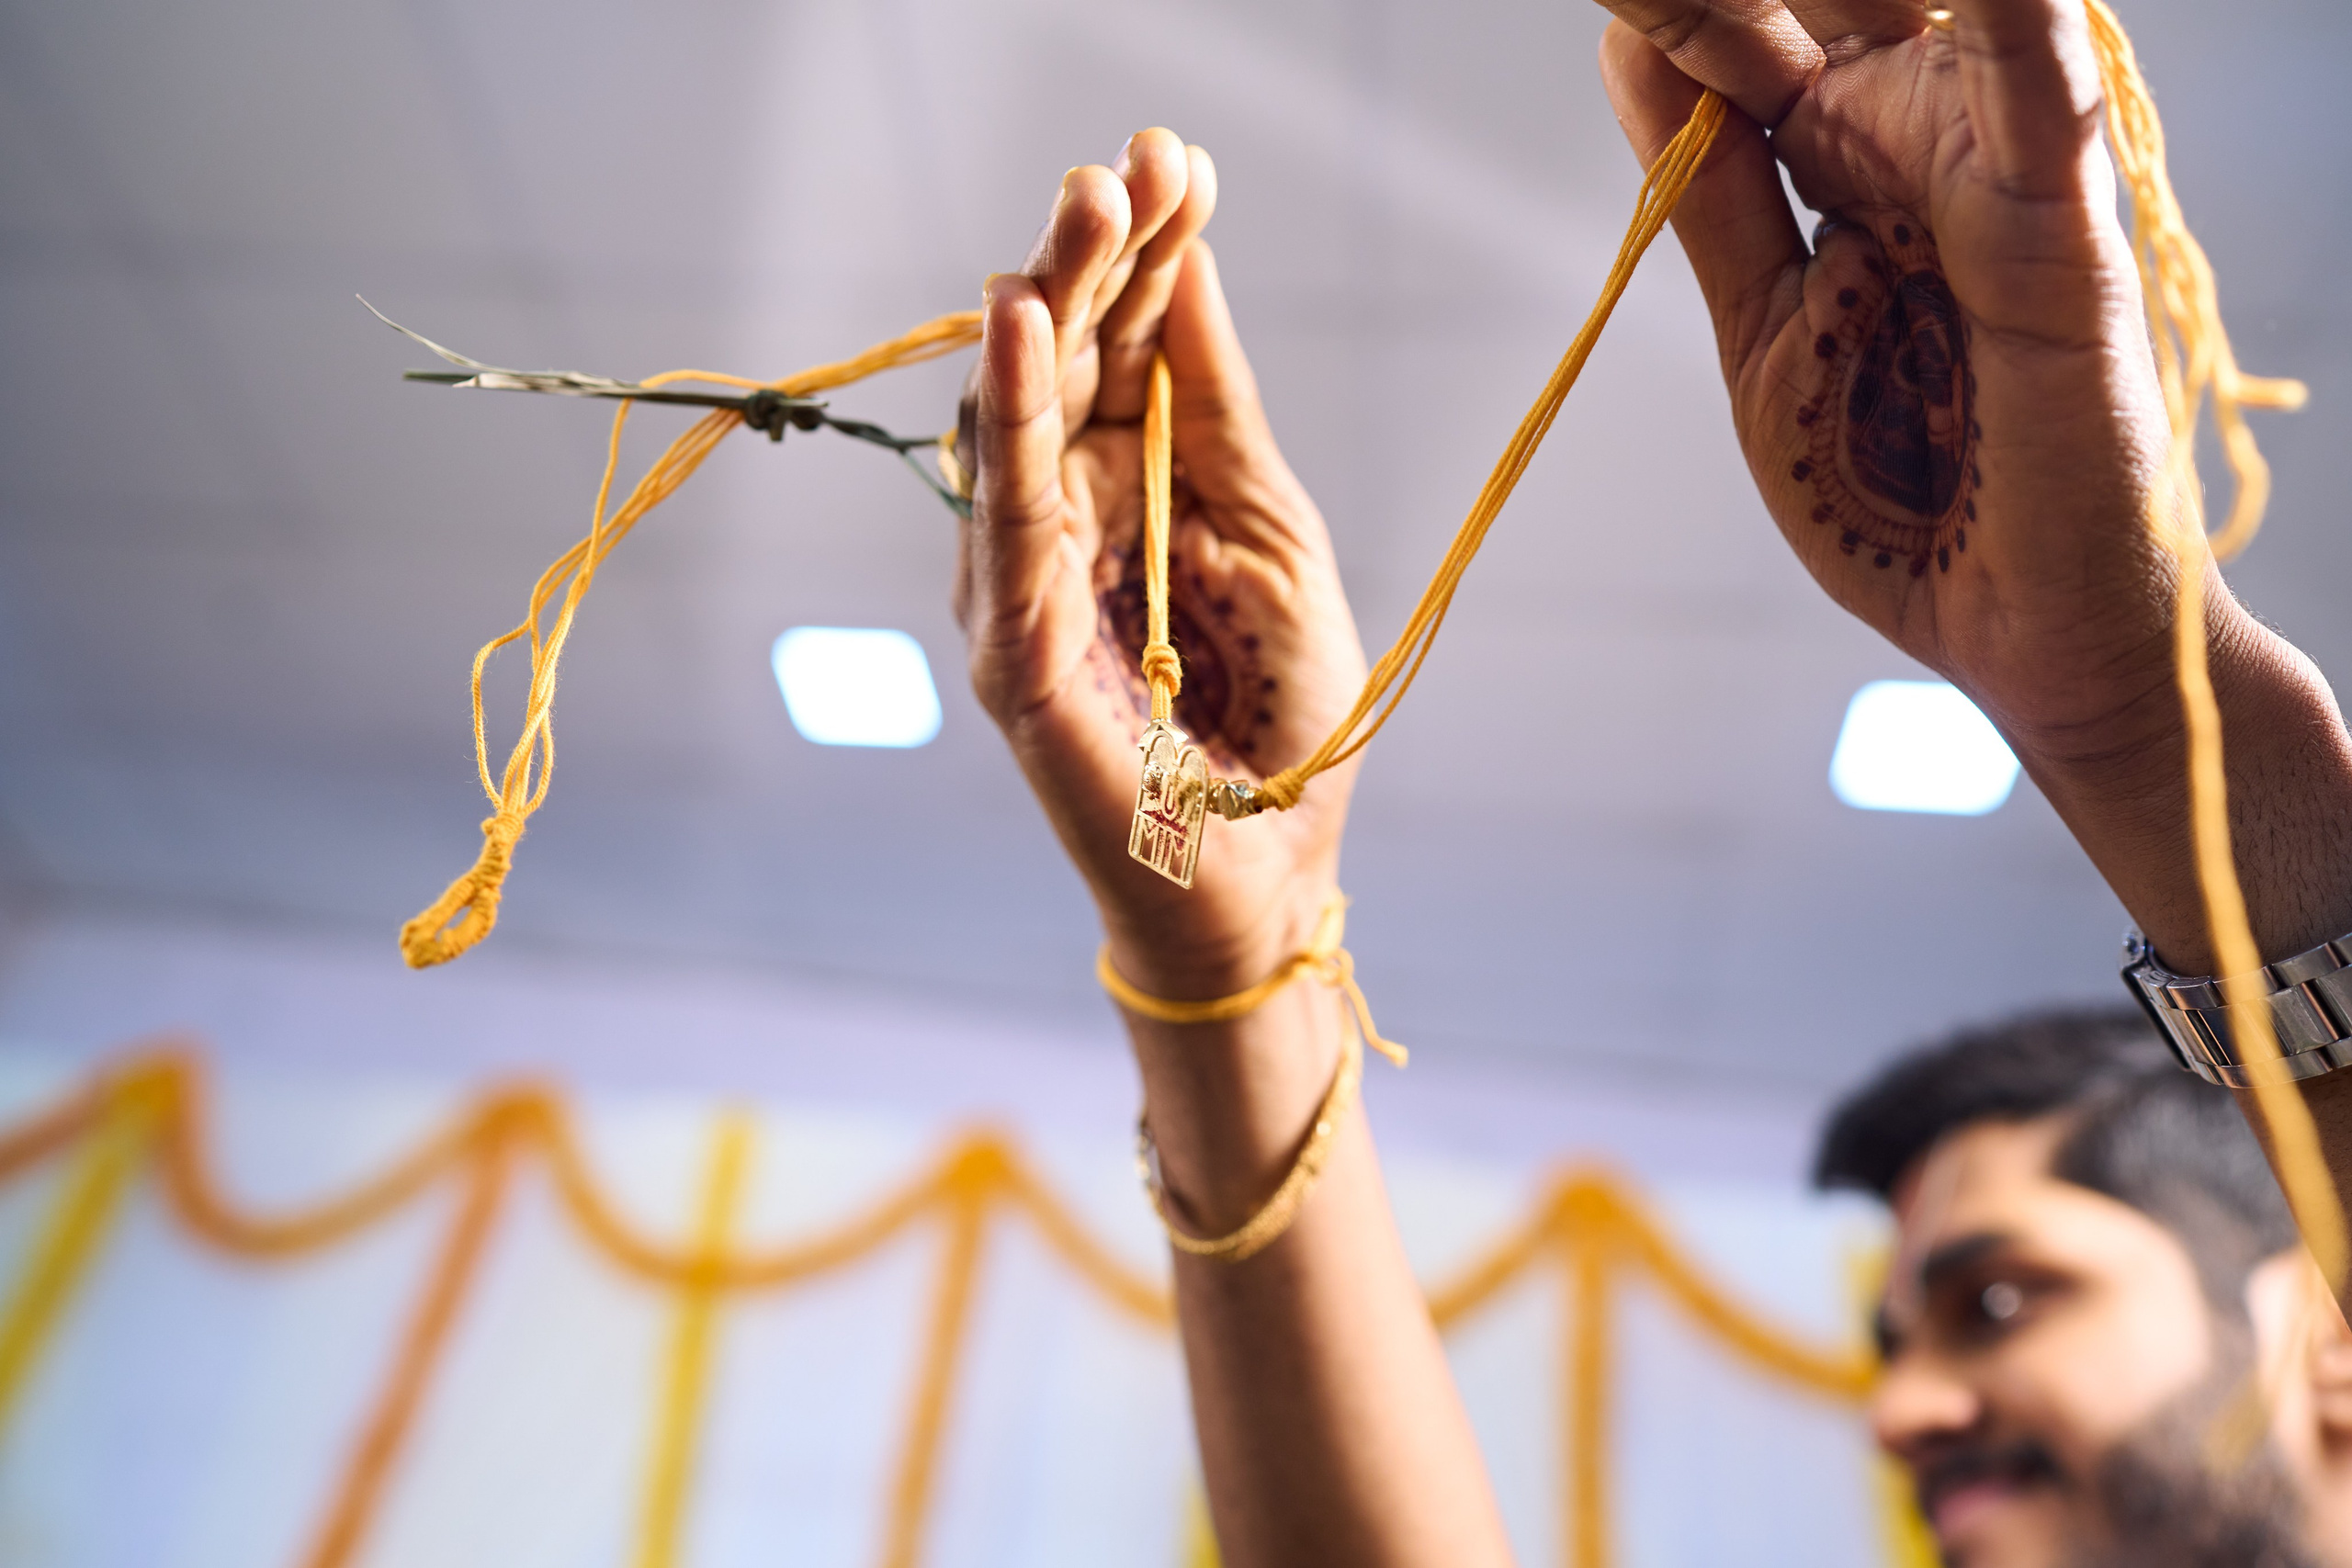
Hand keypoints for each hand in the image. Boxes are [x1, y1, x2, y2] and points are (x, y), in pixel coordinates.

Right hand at [954, 129, 1368, 995]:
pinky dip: (1011, 421)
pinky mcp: (1014, 650)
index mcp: (1134, 489)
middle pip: (1068, 362)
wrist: (1260, 880)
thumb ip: (1217, 413)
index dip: (1154, 253)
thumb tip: (1190, 270)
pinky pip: (1006, 516)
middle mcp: (1064, 522)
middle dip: (1096, 255)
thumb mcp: (1271, 537)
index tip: (1181, 156)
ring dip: (1052, 306)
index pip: (1129, 347)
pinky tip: (1021, 329)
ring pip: (1023, 418)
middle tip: (1126, 161)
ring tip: (1083, 206)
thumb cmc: (1270, 722)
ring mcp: (1026, 584)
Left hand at [1594, 0, 2351, 966]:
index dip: (1691, 3)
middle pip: (1842, 2)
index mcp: (1858, 157)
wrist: (2013, 634)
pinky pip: (2038, 109)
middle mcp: (1935, 141)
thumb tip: (1634, 48)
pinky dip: (2011, 30)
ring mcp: (2002, 179)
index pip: (1761, 31)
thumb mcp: (1768, 329)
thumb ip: (1719, 192)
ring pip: (1936, 15)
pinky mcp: (2062, 242)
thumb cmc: (1896, 495)